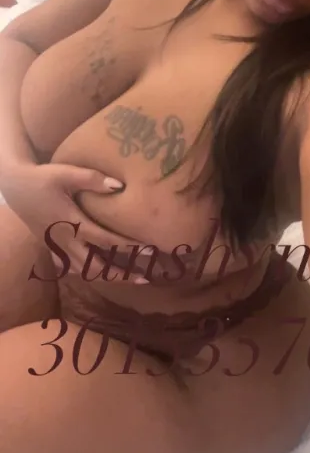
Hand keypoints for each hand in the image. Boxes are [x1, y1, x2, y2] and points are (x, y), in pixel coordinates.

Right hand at [1, 162, 147, 283]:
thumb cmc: (41, 178)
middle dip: (122, 275)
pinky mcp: (52, 247)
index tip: (151, 251)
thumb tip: (119, 185)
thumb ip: (92, 179)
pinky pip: (72, 268)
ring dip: (107, 277)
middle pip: (96, 266)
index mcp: (71, 224)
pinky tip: (102, 274)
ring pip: (84, 271)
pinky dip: (89, 274)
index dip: (129, 248)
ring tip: (129, 279)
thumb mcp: (65, 173)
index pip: (106, 241)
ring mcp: (57, 247)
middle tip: (146, 278)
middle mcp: (65, 241)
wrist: (14, 186)